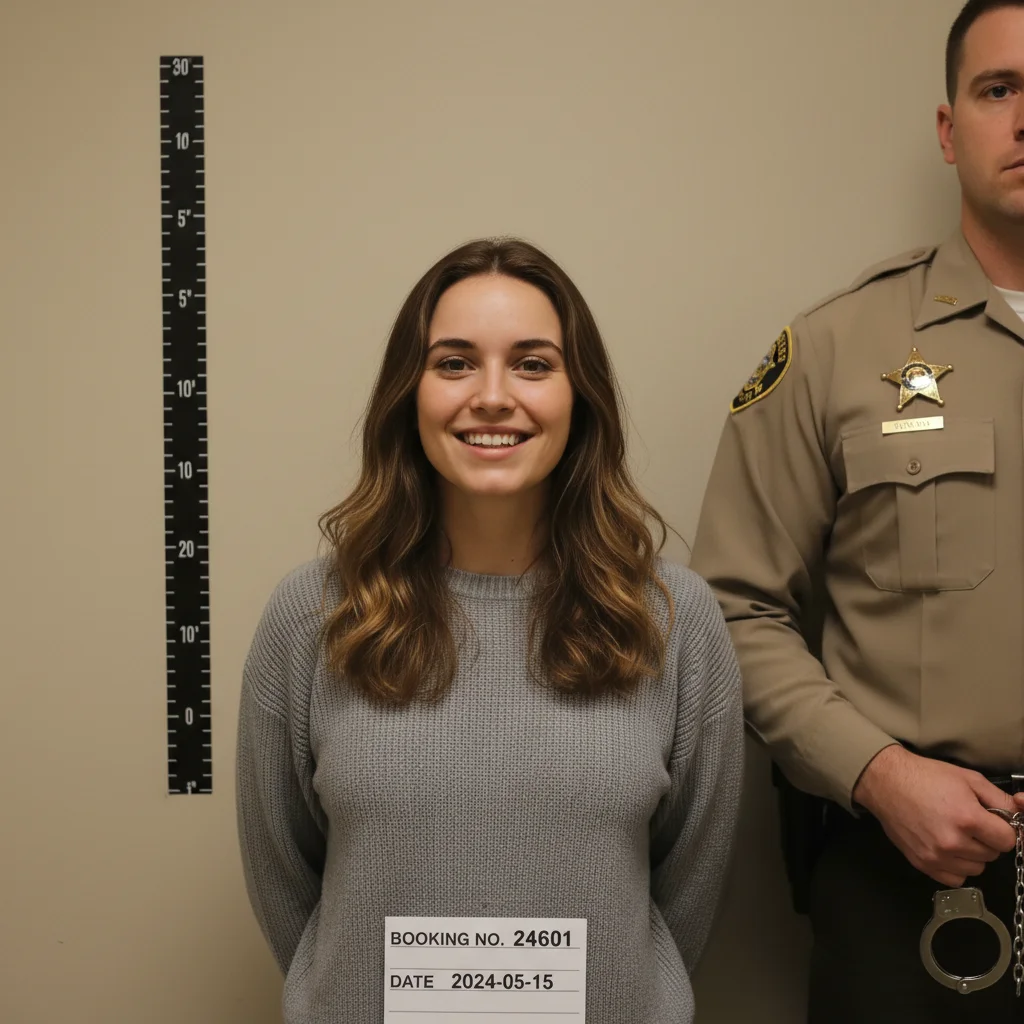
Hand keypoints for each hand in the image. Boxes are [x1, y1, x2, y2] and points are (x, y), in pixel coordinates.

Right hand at [852, 744, 1017, 887]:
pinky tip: (947, 848)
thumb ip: (1000, 799)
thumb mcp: (968, 779)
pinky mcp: (923, 864)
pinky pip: (956, 878)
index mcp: (968, 818)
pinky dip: (956, 866)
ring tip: (956, 834)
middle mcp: (953, 842)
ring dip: (972, 854)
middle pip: (992, 855)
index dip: (1003, 829)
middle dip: (986, 839)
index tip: (991, 821)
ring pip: (976, 868)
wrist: (886, 782)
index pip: (1008, 841)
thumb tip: (1019, 816)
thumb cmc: (927, 776)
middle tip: (969, 823)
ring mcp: (937, 856)